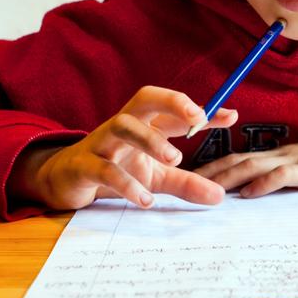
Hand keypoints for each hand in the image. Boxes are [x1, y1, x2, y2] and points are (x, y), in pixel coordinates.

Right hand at [8, 86, 237, 209]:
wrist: (66, 181)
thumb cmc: (116, 169)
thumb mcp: (155, 177)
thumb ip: (186, 183)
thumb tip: (220, 196)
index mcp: (143, 123)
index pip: (174, 110)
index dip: (202, 111)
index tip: (231, 116)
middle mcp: (123, 125)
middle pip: (145, 98)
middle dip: (172, 102)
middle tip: (197, 119)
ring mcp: (101, 142)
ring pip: (123, 126)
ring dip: (150, 140)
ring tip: (175, 159)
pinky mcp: (84, 165)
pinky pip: (104, 168)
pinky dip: (126, 183)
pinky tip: (145, 199)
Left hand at [193, 131, 297, 197]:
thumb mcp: (296, 169)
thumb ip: (273, 176)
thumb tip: (248, 191)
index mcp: (272, 155)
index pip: (234, 158)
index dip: (210, 166)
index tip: (188, 176)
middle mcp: (275, 155)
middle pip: (235, 160)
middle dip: (209, 172)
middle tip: (185, 183)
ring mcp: (290, 161)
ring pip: (251, 165)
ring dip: (227, 178)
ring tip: (207, 189)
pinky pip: (281, 176)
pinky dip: (262, 184)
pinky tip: (248, 194)